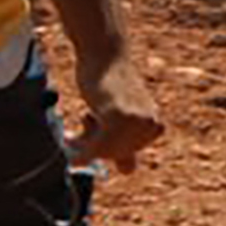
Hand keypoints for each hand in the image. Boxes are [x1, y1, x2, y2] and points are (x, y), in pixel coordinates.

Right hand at [70, 48, 165, 171]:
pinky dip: (82, 150)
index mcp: (155, 126)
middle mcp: (151, 125)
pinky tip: (69, 145)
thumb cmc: (108, 82)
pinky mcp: (119, 116)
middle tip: (73, 135)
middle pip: (113, 155)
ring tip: (74, 130)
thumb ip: (125, 142)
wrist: (105, 54)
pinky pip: (98, 144)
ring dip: (84, 145)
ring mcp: (137, 121)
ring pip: (105, 151)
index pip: (126, 158)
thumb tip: (129, 170)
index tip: (88, 135)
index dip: (104, 151)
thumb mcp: (119, 114)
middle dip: (91, 148)